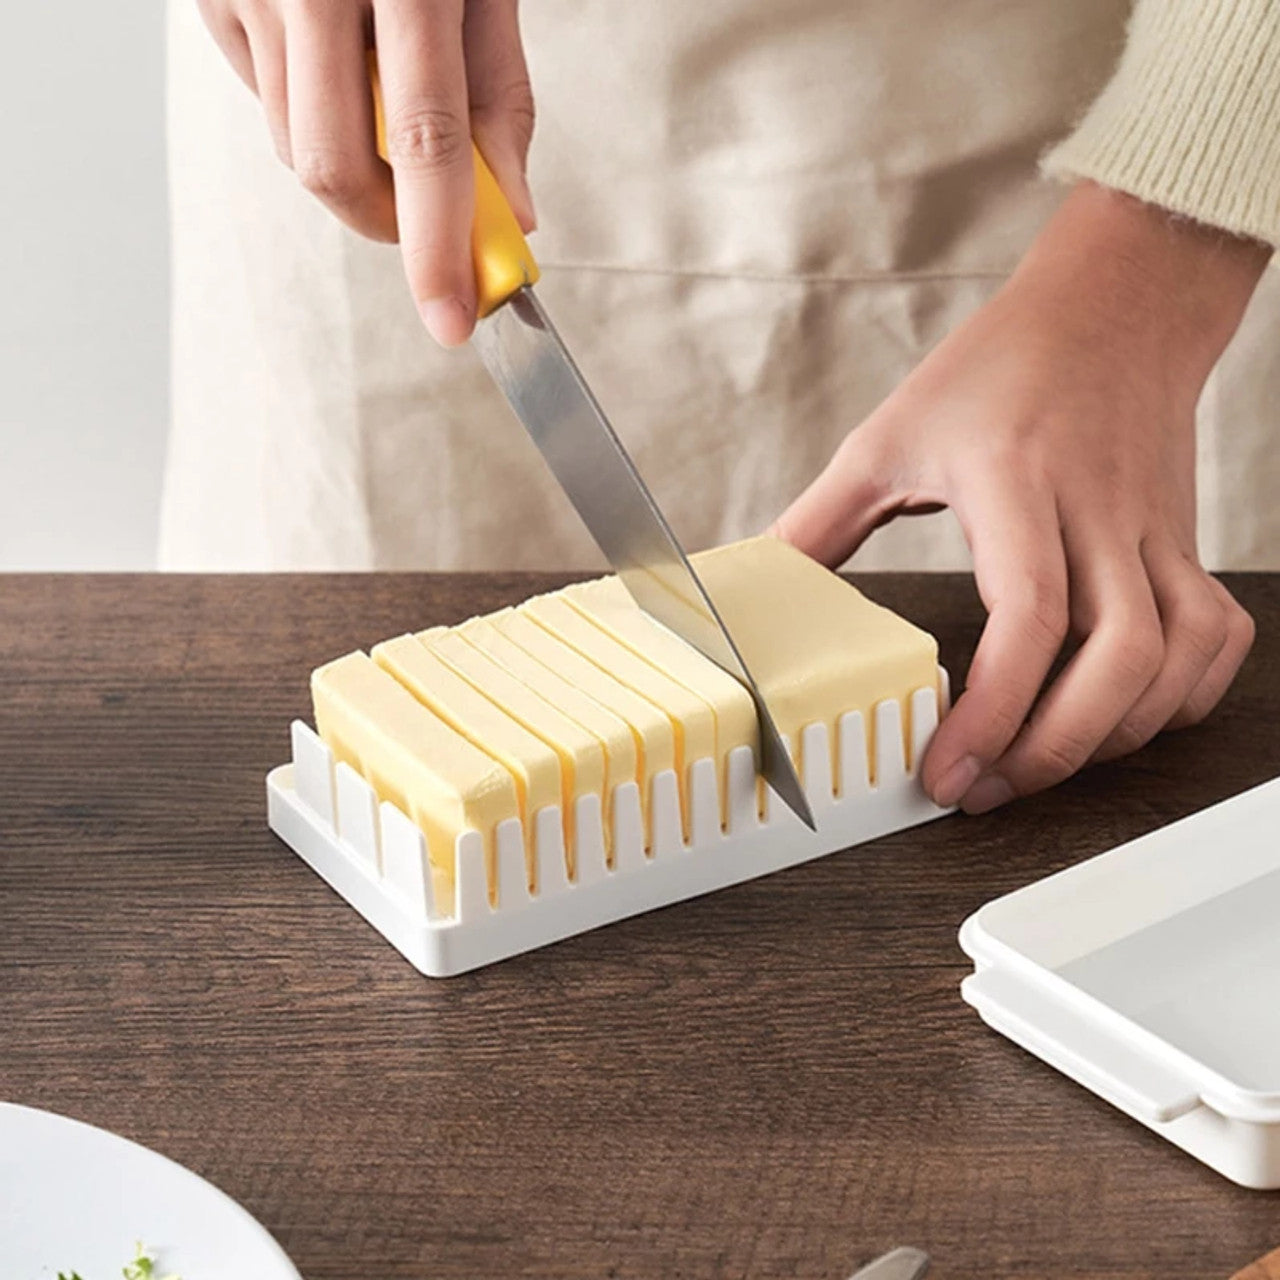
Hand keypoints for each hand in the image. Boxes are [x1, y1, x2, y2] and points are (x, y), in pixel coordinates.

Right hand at [197, 0, 536, 345]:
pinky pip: (263, 101)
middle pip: (334, 168)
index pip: (423, 145)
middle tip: (428, 224)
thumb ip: (499, 100)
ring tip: (384, 100)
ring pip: (294, 147)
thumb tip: (509, 214)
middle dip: (388, 223)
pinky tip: (335, 61)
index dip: (439, 247)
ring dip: (354, 167)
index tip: (453, 320)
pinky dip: (310, 115)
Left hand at [772, 181, 1268, 812]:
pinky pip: (1218, 636)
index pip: (1028, 615)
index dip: (994, 709)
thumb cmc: (1000, 366)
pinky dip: (1184, 696)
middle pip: (1118, 657)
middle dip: (1053, 748)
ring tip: (1039, 763)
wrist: (1115, 302)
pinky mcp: (1183, 543)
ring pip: (1176, 658)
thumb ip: (818, 522)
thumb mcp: (887, 438)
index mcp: (1013, 484)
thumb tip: (755, 585)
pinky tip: (1128, 717)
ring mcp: (1152, 531)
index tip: (947, 769)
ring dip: (1115, 735)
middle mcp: (1096, 512)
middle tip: (986, 789)